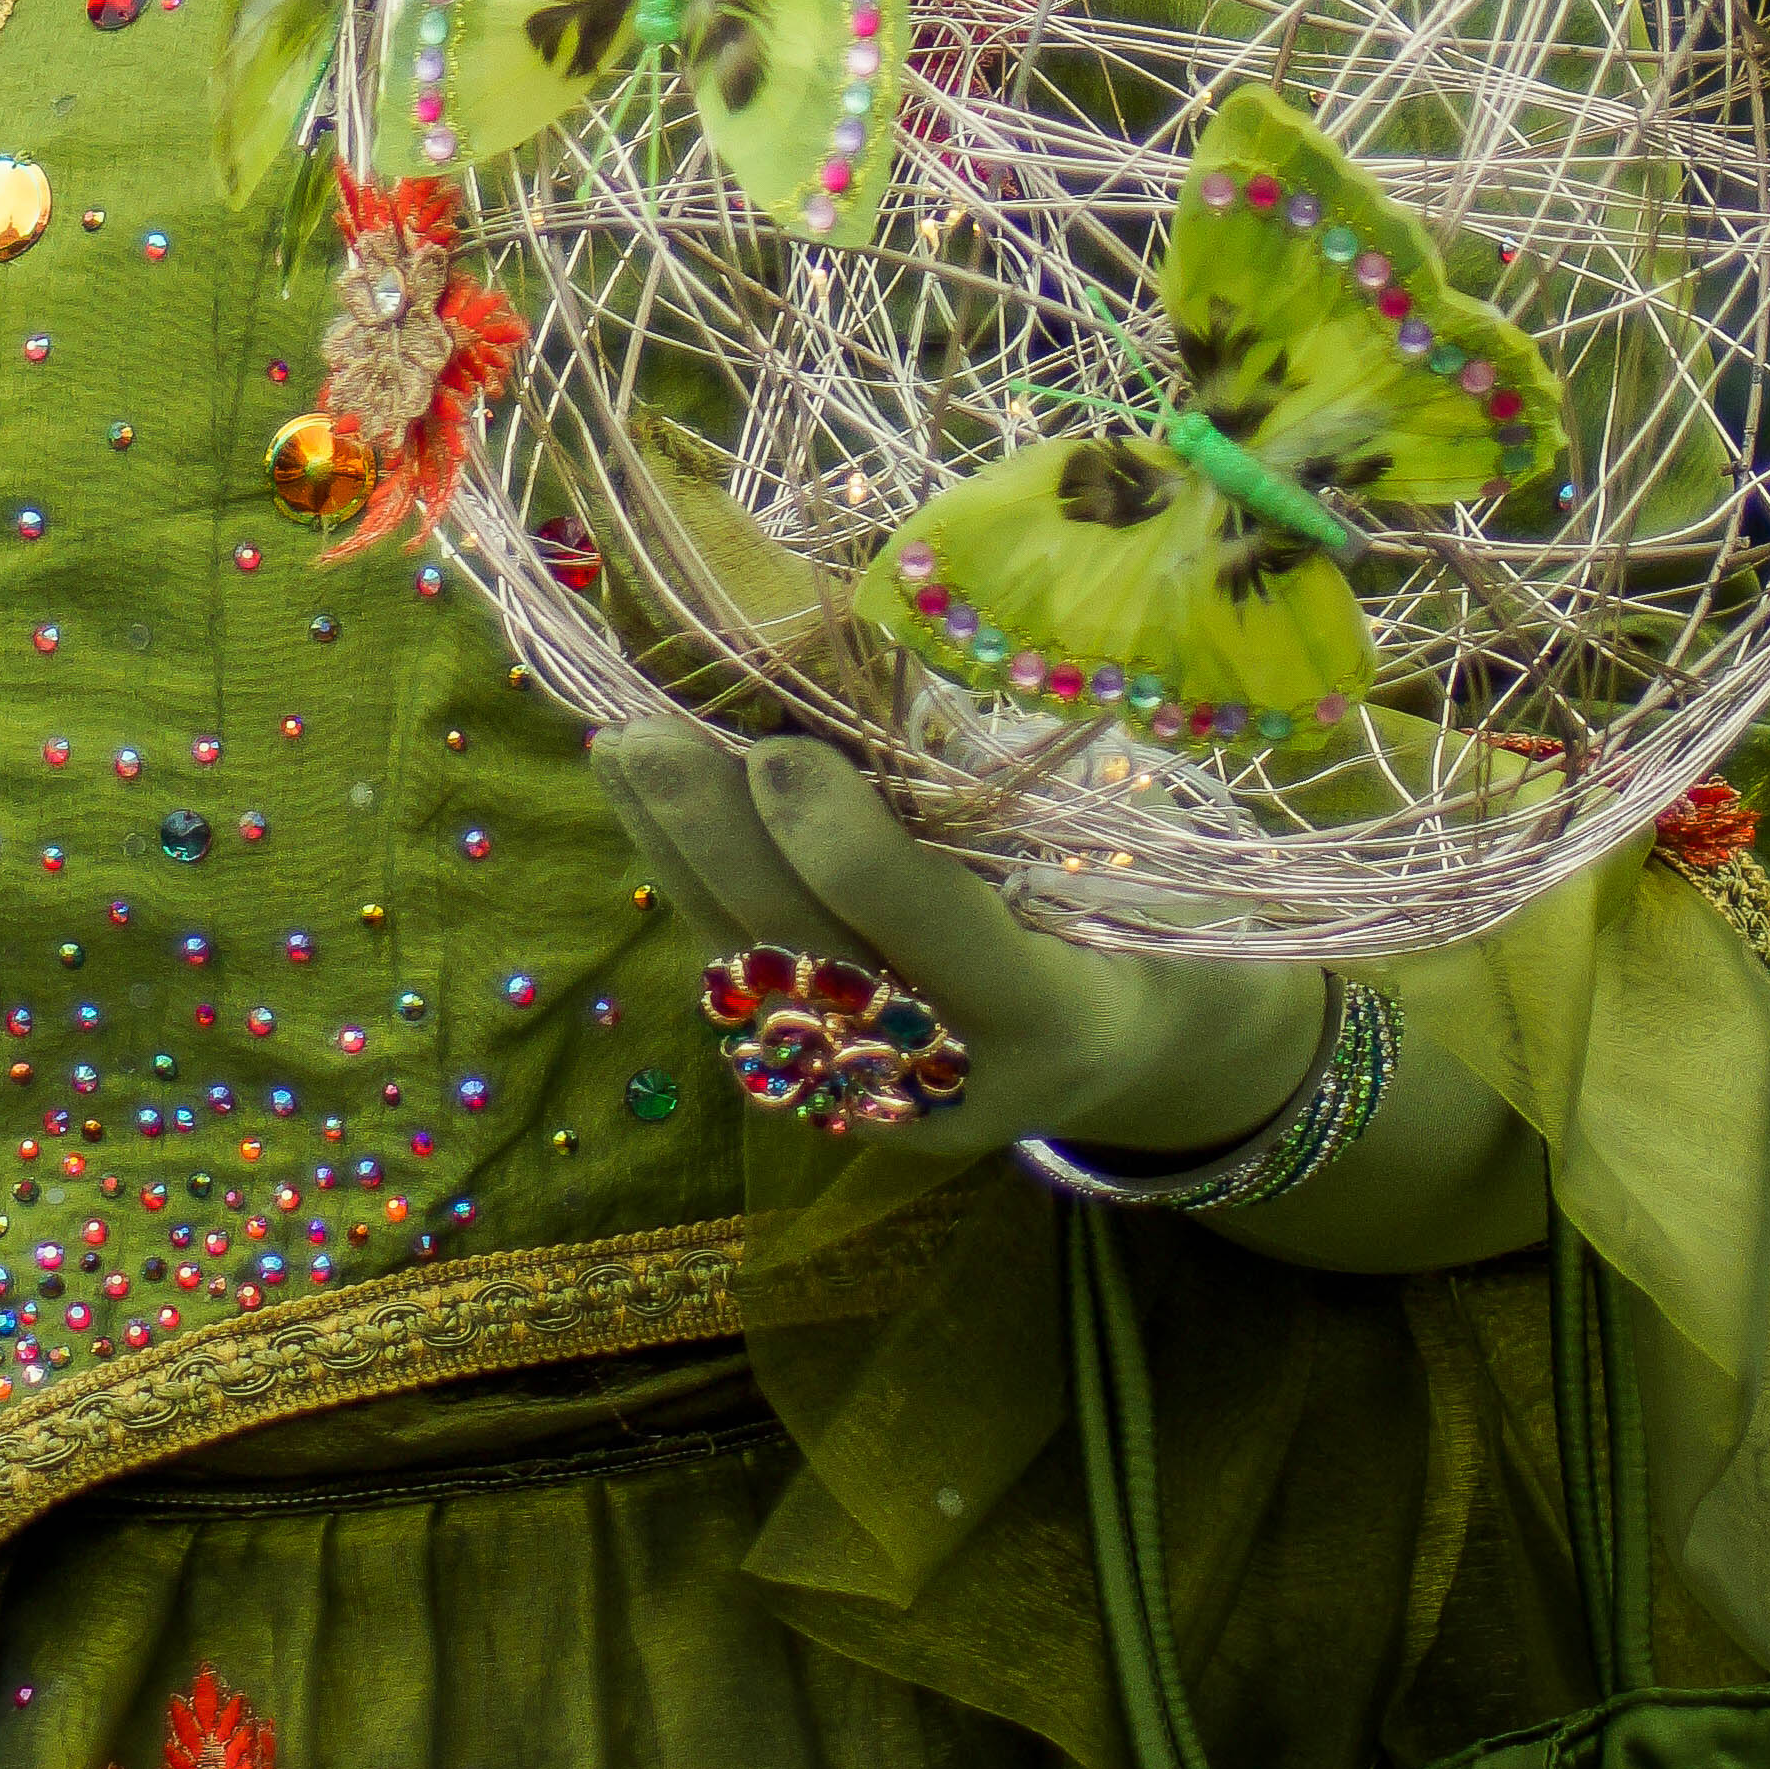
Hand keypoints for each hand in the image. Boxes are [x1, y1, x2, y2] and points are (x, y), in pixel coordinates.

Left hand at [595, 719, 1322, 1174]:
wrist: (1142, 1051)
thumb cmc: (1147, 911)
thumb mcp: (1118, 855)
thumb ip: (1004, 797)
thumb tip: (870, 668)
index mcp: (1059, 1018)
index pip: (939, 939)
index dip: (852, 851)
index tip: (783, 751)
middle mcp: (957, 1080)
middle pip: (813, 962)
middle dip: (720, 844)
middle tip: (651, 733)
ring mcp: (878, 1100)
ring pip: (754, 976)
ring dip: (677, 855)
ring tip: (622, 745)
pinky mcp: (823, 1088)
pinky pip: (743, 983)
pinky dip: (691, 885)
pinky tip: (648, 804)